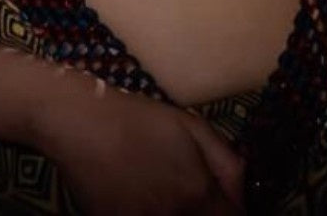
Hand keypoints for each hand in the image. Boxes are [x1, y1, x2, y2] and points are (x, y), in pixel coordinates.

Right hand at [47, 80, 245, 214]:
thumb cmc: (141, 119)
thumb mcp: (192, 127)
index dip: (235, 212)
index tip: (229, 203)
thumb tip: (242, 195)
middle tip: (202, 202)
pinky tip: (147, 201)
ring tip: (173, 199)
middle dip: (210, 215)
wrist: (83, 126)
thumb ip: (227, 164)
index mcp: (197, 195)